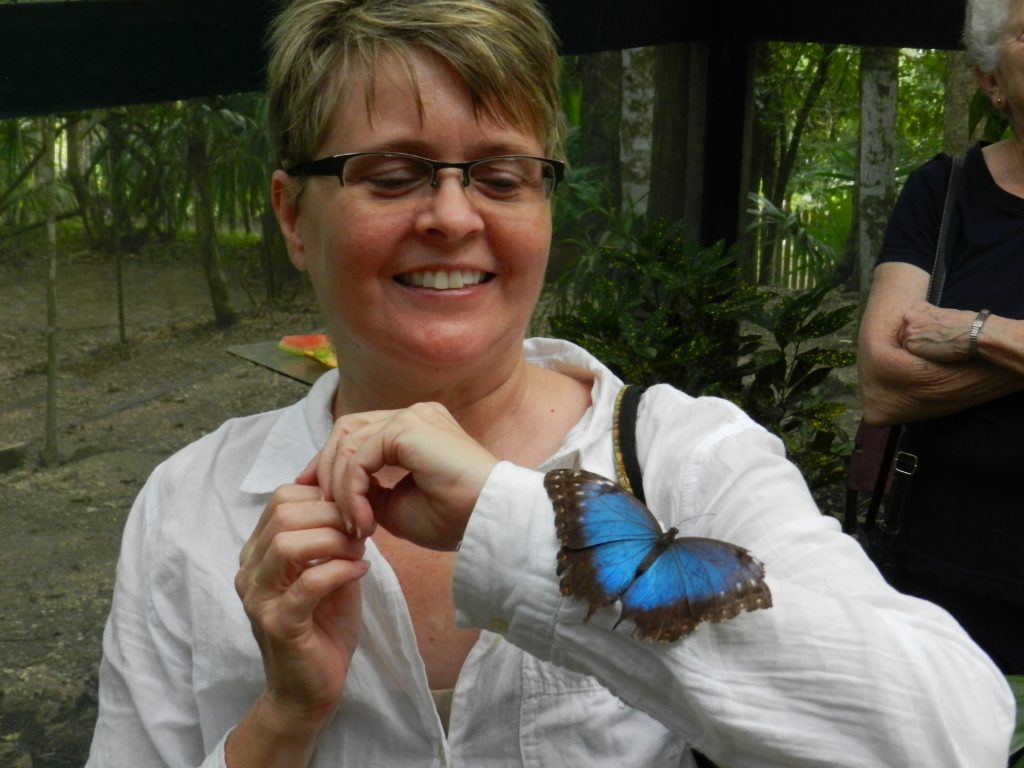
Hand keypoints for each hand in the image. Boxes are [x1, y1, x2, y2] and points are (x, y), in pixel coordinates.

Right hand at [235, 484, 368, 725]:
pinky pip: (308, 584)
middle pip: (283, 514)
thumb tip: (353, 500)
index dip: (322, 495)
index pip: (281, 498)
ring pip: (288, 544)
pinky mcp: (278, 624)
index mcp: (259, 552)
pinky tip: (360, 571)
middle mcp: (250, 570)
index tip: (354, 511)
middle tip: (361, 529)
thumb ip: (332, 537)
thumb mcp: (329, 569)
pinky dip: (340, 570)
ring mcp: (259, 598)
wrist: (311, 688)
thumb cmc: (324, 625)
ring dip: (333, 540)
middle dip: (331, 514)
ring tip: (359, 550)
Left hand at [298, 402, 498, 549]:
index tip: (316, 494)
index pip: (359, 433)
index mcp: (416, 429)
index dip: (331, 462)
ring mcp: (412, 416)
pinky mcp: (408, 427)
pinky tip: (364, 520)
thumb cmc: (454, 517)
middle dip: (325, 468)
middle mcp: (414, 415)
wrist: (489, 519)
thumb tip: (338, 492)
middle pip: (346, 429)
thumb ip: (370, 491)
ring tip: (354, 525)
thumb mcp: (397, 506)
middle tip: (320, 506)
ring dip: (340, 489)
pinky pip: (359, 456)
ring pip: (348, 443)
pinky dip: (352, 491)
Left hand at [898, 300, 977, 362]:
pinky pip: (909, 354)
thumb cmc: (964, 324)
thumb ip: (929, 318)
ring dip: (917, 348)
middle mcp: (909, 316)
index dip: (919, 330)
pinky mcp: (910, 344)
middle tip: (932, 343)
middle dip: (914, 339)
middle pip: (903, 332)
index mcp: (917, 306)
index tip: (930, 334)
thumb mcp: (943, 314)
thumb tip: (924, 328)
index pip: (909, 321)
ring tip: (935, 348)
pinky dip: (919, 356)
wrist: (973, 333)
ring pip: (906, 344)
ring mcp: (908, 330)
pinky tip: (933, 353)